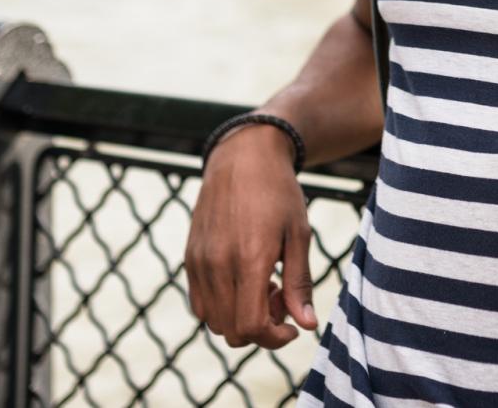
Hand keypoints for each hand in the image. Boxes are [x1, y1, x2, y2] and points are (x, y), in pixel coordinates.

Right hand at [184, 124, 318, 348]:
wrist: (243, 157)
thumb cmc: (279, 193)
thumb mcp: (299, 235)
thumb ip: (300, 283)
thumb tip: (308, 325)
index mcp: (249, 259)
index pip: (252, 326)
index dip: (275, 339)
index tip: (293, 328)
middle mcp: (218, 264)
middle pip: (232, 331)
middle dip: (261, 329)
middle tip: (282, 299)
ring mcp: (199, 262)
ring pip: (214, 321)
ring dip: (240, 318)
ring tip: (264, 286)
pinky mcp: (189, 257)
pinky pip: (200, 303)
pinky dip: (221, 306)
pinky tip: (243, 280)